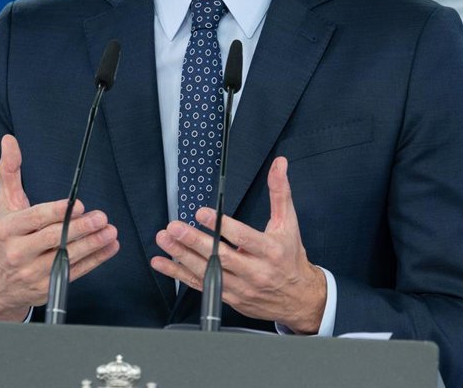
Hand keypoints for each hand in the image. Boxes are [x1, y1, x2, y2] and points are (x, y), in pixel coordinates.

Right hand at [0, 134, 119, 320]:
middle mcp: (19, 252)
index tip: (77, 204)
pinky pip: (76, 273)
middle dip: (80, 228)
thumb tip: (9, 140)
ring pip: (67, 258)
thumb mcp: (5, 204)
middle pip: (53, 239)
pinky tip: (110, 247)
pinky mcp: (48, 287)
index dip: (57, 212)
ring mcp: (34, 273)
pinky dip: (96, 260)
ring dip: (92, 245)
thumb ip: (9, 171)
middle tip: (101, 217)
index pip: (35, 219)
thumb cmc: (7, 237)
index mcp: (9, 229)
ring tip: (110, 232)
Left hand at [151, 156, 326, 333]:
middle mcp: (255, 272)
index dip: (221, 226)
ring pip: (207, 273)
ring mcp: (241, 288)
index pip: (243, 237)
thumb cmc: (290, 258)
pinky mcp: (229, 297)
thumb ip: (280, 193)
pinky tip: (164, 263)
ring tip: (165, 240)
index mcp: (270, 251)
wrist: (298, 298)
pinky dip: (179, 275)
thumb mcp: (288, 223)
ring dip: (182, 256)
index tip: (202, 213)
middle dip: (194, 241)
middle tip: (175, 227)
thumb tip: (279, 165)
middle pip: (220, 257)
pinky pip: (201, 286)